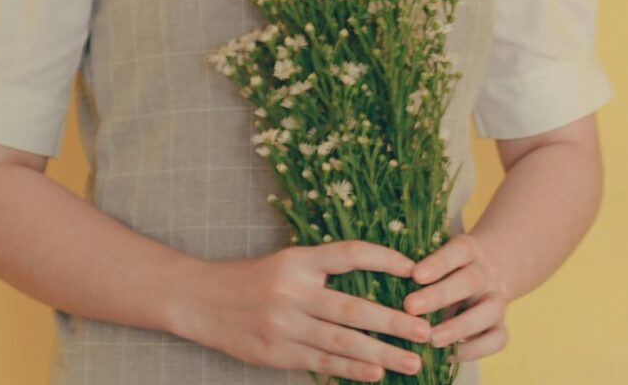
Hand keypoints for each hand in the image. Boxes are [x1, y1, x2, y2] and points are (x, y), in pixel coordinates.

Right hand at [174, 240, 433, 380]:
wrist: (200, 301)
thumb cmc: (253, 279)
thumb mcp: (288, 262)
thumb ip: (325, 271)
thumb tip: (378, 281)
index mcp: (299, 261)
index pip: (350, 255)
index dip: (385, 259)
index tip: (416, 270)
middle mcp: (294, 292)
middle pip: (354, 309)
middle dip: (394, 322)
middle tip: (427, 331)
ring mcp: (285, 326)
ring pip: (342, 343)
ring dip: (382, 354)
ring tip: (413, 362)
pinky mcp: (276, 354)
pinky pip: (321, 363)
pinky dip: (351, 371)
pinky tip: (376, 375)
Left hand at [404, 233, 511, 363]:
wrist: (486, 274)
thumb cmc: (446, 269)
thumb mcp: (437, 256)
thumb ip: (418, 268)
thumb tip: (381, 282)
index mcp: (468, 250)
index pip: (457, 250)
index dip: (437, 263)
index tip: (414, 275)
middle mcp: (485, 273)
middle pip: (470, 280)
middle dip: (439, 295)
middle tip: (410, 307)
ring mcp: (496, 299)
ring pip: (489, 310)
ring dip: (460, 327)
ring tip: (432, 339)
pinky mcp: (501, 325)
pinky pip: (497, 338)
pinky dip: (475, 350)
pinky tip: (448, 356)